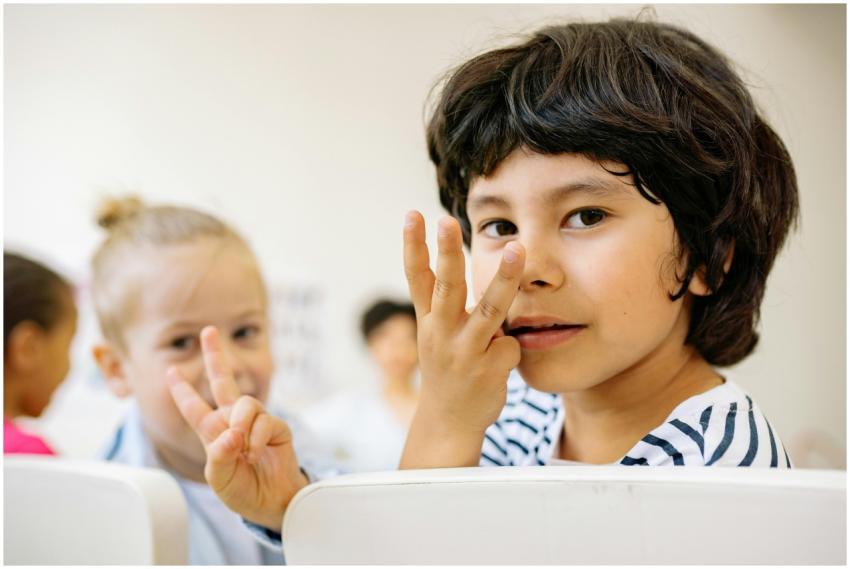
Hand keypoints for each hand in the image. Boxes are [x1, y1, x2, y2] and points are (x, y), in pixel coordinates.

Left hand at [167, 326, 307, 530]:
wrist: (272, 503)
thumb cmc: (243, 490)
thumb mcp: (218, 479)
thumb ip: (218, 455)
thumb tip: (232, 432)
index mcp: (214, 432)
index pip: (194, 407)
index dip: (182, 390)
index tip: (170, 372)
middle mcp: (234, 421)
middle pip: (223, 381)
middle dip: (215, 355)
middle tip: (208, 331)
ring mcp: (256, 422)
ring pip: (245, 403)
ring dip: (242, 425)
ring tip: (245, 449)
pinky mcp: (277, 427)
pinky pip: (265, 421)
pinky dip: (258, 438)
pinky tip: (258, 452)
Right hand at [400, 211, 524, 467]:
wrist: (449, 423)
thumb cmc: (448, 367)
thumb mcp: (436, 333)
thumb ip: (443, 301)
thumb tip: (458, 260)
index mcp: (428, 321)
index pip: (417, 278)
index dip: (413, 246)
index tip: (413, 214)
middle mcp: (442, 334)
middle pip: (447, 287)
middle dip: (449, 253)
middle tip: (448, 221)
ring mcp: (465, 352)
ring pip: (489, 310)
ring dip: (504, 279)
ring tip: (517, 249)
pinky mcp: (489, 370)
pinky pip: (512, 344)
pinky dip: (511, 349)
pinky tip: (500, 365)